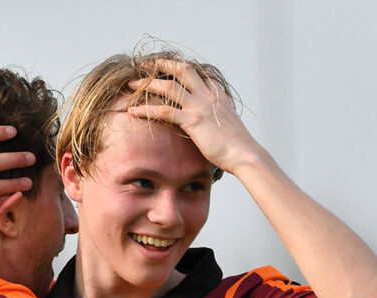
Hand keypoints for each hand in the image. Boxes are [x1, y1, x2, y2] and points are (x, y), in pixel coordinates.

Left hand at [126, 59, 262, 174]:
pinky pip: (164, 112)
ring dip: (149, 83)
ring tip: (132, 84)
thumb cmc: (237, 146)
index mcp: (219, 96)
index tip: (170, 67)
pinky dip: (146, 110)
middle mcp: (209, 96)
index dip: (184, 69)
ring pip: (170, 87)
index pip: (201, 74)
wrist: (244, 154)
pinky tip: (132, 111)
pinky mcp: (193, 120)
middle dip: (164, 65)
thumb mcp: (229, 126)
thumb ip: (218, 119)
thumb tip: (212, 126)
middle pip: (184, 71)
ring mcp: (200, 106)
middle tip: (147, 64)